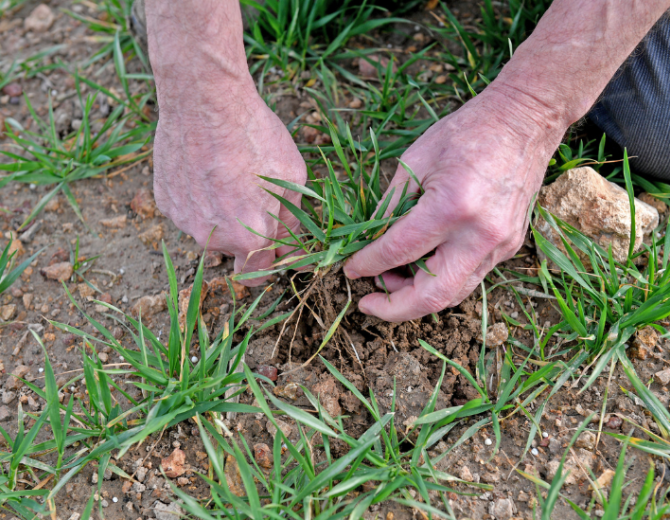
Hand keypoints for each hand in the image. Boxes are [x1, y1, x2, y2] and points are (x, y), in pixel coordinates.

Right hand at [153, 84, 305, 285]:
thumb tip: (289, 248)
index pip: (258, 275)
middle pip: (234, 250)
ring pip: (209, 229)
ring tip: (228, 174)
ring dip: (220, 213)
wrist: (205, 102)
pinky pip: (188, 210)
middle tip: (252, 194)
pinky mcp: (165, 202)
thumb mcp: (292, 179)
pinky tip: (205, 168)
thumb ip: (290, 222)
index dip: (268, 263)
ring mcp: (185, 222)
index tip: (273, 248)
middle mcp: (214, 239)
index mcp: (250, 239)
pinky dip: (198, 198)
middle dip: (246, 232)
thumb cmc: (255, 138)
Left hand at [343, 86, 565, 320]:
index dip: (367, 264)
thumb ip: (390, 206)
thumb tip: (366, 241)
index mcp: (451, 208)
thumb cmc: (466, 132)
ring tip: (391, 279)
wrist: (525, 120)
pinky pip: (469, 276)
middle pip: (433, 297)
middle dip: (394, 308)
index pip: (398, 252)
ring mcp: (500, 244)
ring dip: (417, 296)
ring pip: (454, 293)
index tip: (350, 269)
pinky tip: (420, 265)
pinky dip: (439, 279)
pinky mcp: (509, 246)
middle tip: (367, 303)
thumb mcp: (415, 161)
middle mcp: (479, 235)